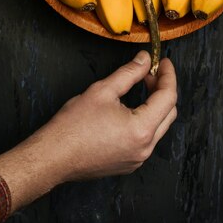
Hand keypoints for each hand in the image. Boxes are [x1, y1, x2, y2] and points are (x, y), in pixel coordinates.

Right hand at [0, 51, 176, 210]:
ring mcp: (137, 158)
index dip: (168, 75)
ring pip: (159, 127)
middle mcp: (145, 148)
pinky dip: (146, 120)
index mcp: (142, 129)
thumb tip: (145, 59)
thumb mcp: (103, 89)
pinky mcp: (128, 163)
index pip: (168, 97)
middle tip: (150, 72)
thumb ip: (130, 72)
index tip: (164, 62)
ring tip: (141, 86)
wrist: (53, 156)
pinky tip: (131, 108)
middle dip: (163, 89)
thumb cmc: (74, 125)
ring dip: (155, 105)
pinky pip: (147, 139)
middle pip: (169, 113)